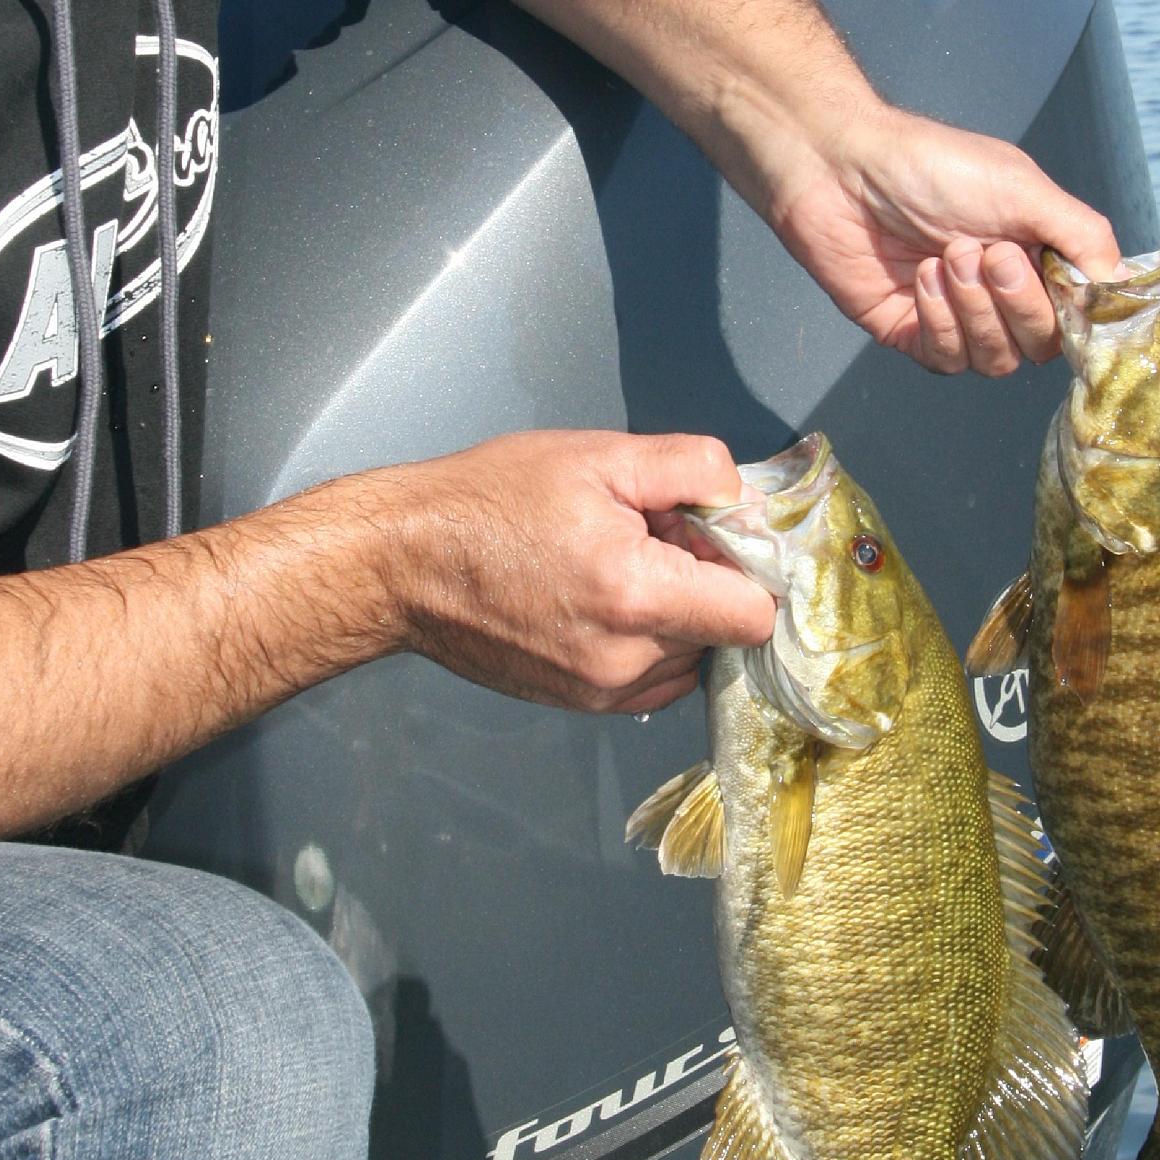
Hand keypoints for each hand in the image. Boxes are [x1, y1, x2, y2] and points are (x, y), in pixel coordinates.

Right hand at [363, 428, 775, 713]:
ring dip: (676, 615)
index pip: (754, 614)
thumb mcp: (600, 455)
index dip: (747, 567)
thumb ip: (694, 469)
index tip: (713, 533)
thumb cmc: (491, 500)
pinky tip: (601, 598)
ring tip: (617, 565)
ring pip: (690, 659)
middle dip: (705, 583)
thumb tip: (748, 501)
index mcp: (637, 595)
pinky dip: (647, 643)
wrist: (405, 562)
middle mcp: (625, 660)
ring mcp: (601, 691)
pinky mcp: (581, 704)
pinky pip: (652, 680)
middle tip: (650, 535)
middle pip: (722, 635)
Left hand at [768, 109, 1123, 374]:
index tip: (1066, 288)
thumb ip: (1083, 236)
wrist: (842, 167)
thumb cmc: (932, 165)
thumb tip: (1125, 284)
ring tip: (947, 256)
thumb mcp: (1025, 189)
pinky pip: (946, 359)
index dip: (1076, 312)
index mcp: (1037, 254)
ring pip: (996, 360)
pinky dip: (940, 320)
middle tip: (989, 252)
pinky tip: (922, 278)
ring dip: (975, 310)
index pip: (1078, 313)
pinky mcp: (910, 334)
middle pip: (1041, 344)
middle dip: (1018, 303)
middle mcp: (1000, 292)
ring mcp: (956, 317)